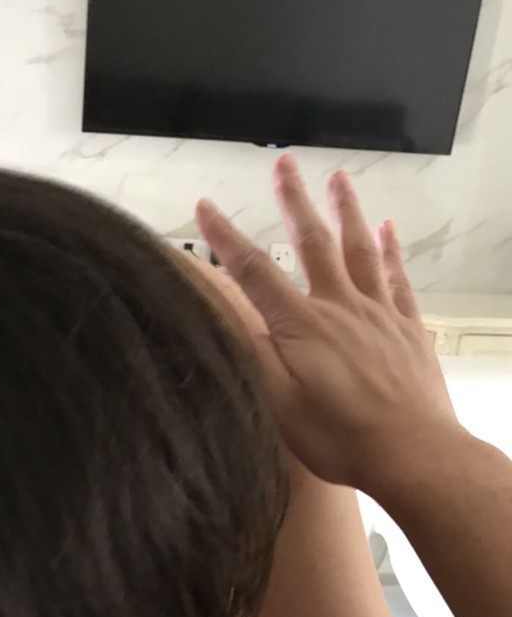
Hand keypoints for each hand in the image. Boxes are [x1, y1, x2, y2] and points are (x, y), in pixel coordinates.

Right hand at [195, 153, 459, 492]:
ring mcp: (378, 315)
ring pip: (360, 250)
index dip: (225, 238)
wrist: (412, 453)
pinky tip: (387, 230)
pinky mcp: (407, 331)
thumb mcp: (276, 401)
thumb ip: (248, 351)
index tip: (205, 206)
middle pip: (313, 244)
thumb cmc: (338, 435)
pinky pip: (397, 279)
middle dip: (294, 201)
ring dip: (346, 210)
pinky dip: (390, 251)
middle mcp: (340, 308)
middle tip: (284, 163)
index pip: (254, 272)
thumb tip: (220, 307)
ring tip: (338, 178)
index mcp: (301, 325)